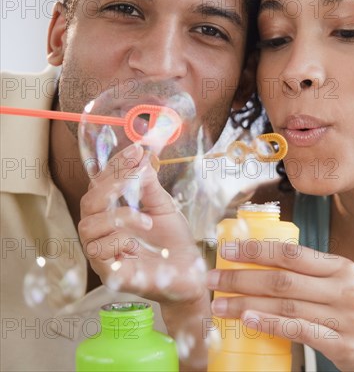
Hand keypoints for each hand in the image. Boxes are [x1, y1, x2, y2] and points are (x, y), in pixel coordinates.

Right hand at [79, 143, 207, 304]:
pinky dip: (117, 240)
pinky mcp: (110, 275)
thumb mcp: (164, 208)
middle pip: (88, 202)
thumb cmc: (174, 244)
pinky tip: (137, 242)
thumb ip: (149, 186)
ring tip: (147, 221)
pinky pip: (97, 252)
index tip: (136, 150)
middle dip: (111, 184)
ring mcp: (103, 255)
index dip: (115, 166)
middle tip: (136, 175)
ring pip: (88, 226)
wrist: (192, 276)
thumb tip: (141, 158)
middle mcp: (102, 233)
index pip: (102, 186)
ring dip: (118, 215)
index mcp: (112, 215)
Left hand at [206, 241, 353, 370]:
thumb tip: (264, 266)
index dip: (257, 249)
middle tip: (213, 277)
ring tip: (220, 304)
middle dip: (242, 276)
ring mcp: (343, 315)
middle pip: (283, 278)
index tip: (228, 249)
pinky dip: (270, 323)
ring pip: (285, 304)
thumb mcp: (343, 287)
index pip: (293, 253)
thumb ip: (312, 276)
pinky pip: (298, 329)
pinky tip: (249, 320)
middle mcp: (343, 287)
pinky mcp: (340, 342)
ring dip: (247, 303)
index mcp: (341, 267)